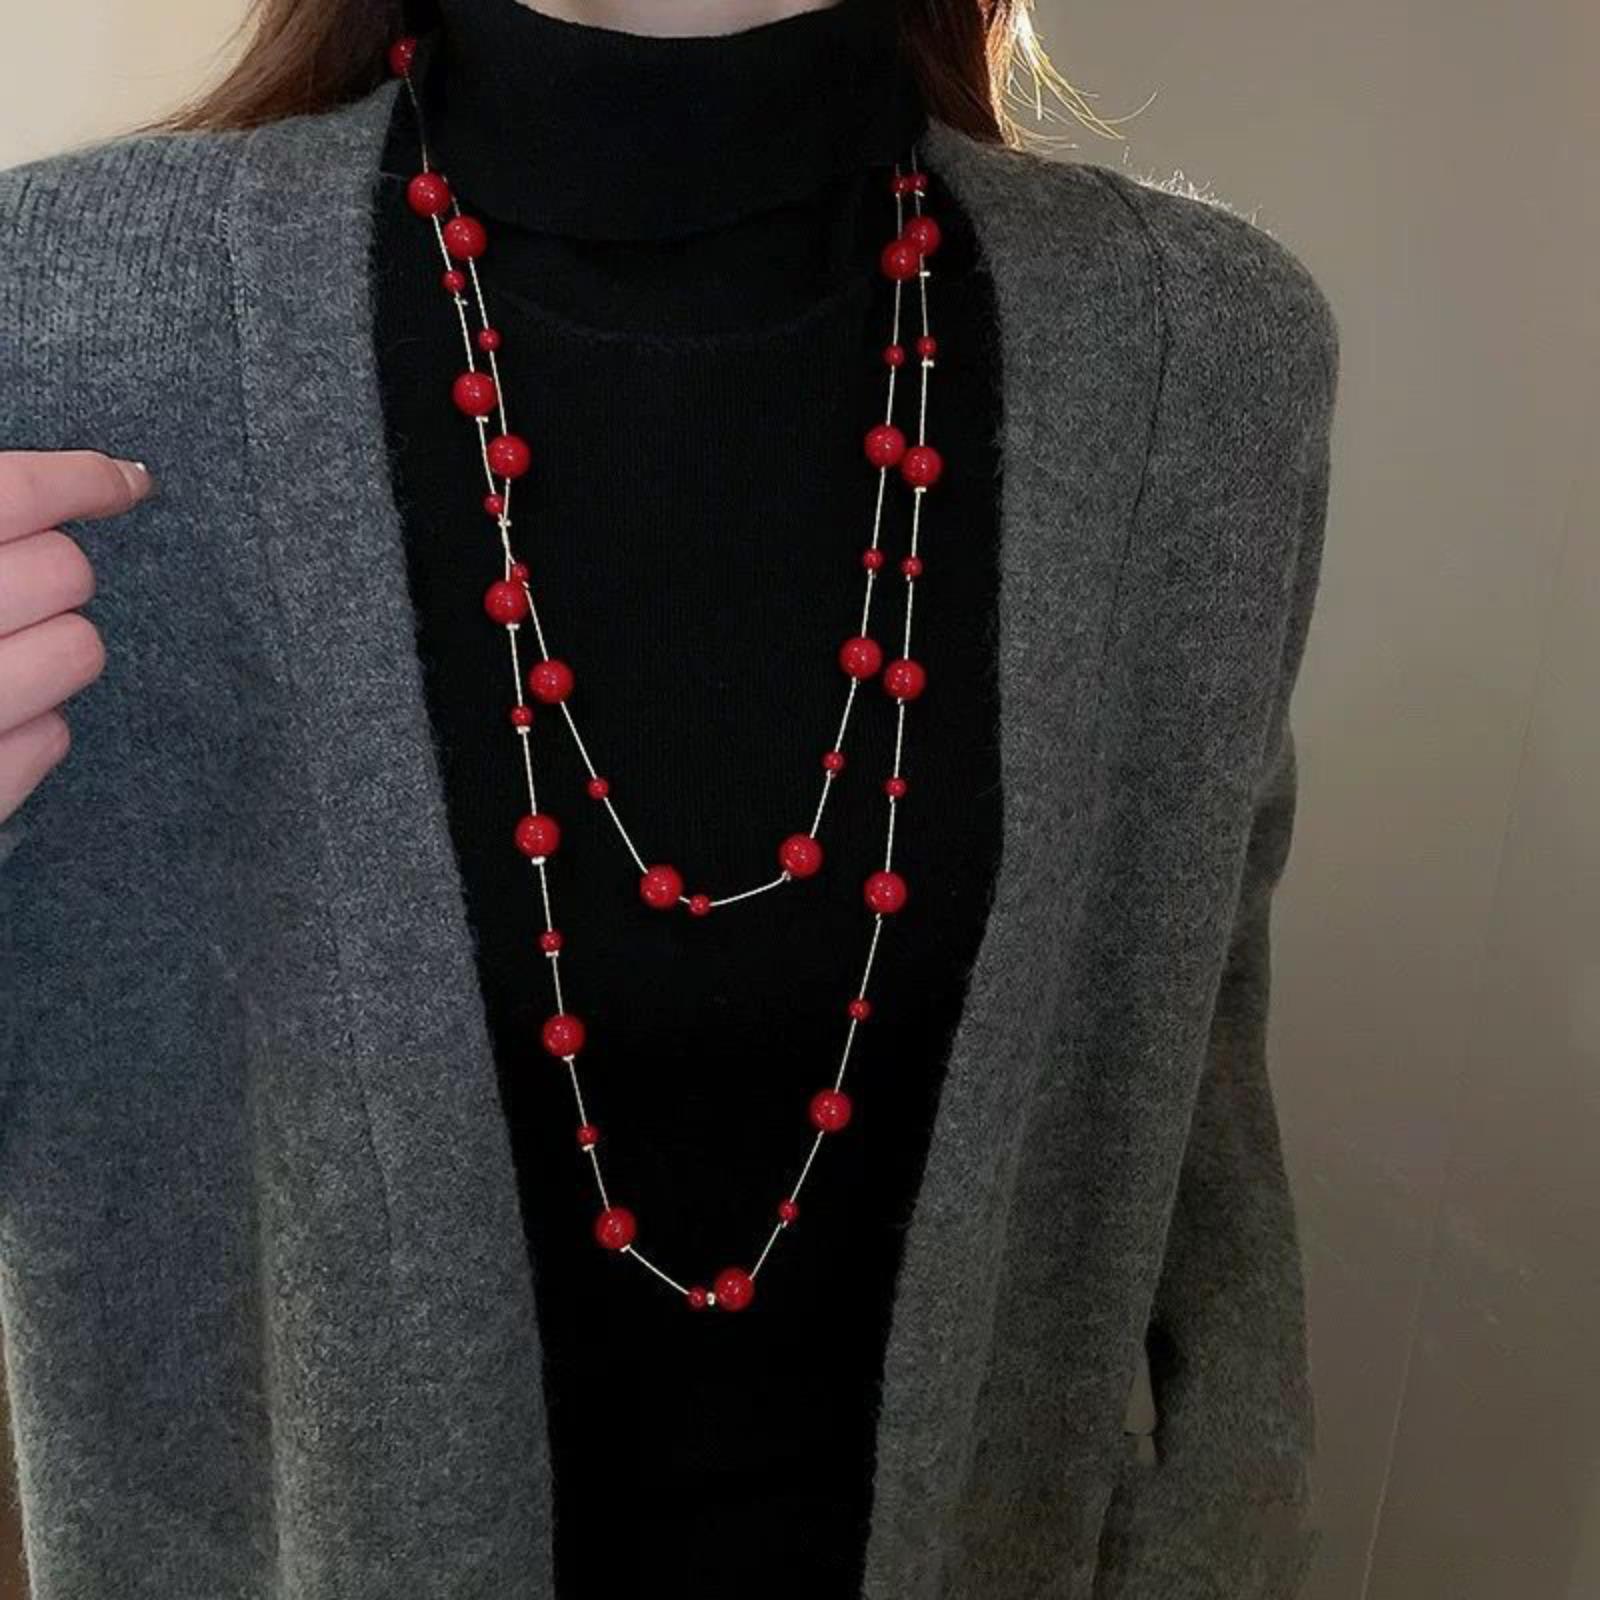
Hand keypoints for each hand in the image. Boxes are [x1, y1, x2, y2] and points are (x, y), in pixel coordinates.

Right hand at [0, 450, 153, 824]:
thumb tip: (34, 495)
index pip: (10, 495)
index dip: (81, 479)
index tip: (123, 482)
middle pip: (64, 571)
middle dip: (51, 572)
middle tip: (4, 588)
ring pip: (80, 650)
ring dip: (52, 646)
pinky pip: (54, 736)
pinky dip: (29, 725)